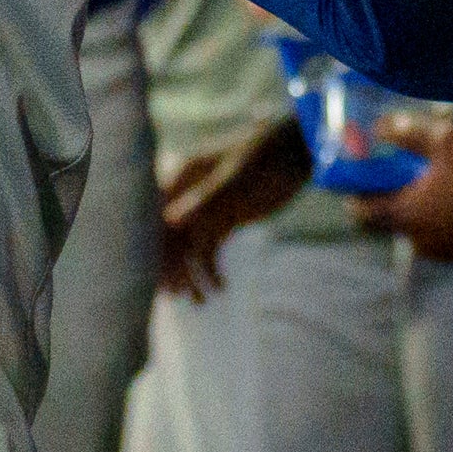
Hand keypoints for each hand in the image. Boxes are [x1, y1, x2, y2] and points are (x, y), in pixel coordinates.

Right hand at [158, 117, 313, 298]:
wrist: (303, 149)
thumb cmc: (269, 156)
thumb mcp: (239, 178)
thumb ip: (205, 200)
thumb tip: (169, 221)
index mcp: (183, 175)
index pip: (154, 213)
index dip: (149, 242)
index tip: (154, 271)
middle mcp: (189, 192)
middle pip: (167, 232)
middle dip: (169, 264)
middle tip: (175, 294)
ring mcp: (207, 206)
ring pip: (188, 245)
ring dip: (190, 273)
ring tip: (199, 301)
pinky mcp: (226, 218)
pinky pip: (209, 248)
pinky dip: (210, 269)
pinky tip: (221, 288)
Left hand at [347, 114, 452, 259]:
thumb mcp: (445, 140)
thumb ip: (406, 133)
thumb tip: (379, 127)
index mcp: (407, 217)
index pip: (361, 209)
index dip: (352, 189)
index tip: (352, 172)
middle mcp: (418, 241)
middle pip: (386, 217)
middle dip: (385, 193)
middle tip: (390, 169)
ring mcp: (441, 250)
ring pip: (413, 224)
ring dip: (413, 202)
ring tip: (425, 176)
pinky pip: (435, 231)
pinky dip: (434, 213)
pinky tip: (449, 192)